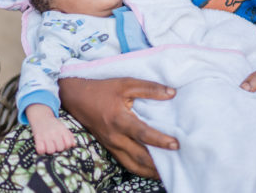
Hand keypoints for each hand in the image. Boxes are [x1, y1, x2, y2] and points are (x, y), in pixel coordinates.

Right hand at [26, 104, 76, 154]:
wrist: (41, 117)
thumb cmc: (53, 124)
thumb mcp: (63, 127)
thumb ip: (70, 136)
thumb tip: (74, 145)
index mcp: (62, 129)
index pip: (68, 144)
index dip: (66, 146)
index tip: (63, 144)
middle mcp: (55, 132)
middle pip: (60, 148)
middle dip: (58, 148)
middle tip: (54, 144)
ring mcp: (46, 135)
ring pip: (51, 151)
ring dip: (49, 150)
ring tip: (48, 145)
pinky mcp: (38, 138)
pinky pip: (41, 150)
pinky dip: (41, 150)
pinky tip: (42, 146)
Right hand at [58, 77, 177, 177]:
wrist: (77, 99)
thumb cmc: (103, 90)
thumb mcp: (126, 83)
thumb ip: (149, 88)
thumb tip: (172, 93)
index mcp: (119, 120)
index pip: (142, 134)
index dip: (160, 140)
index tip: (176, 144)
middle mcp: (115, 136)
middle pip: (139, 156)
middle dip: (158, 163)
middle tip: (178, 162)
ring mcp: (111, 145)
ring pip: (132, 165)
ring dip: (150, 171)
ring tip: (167, 172)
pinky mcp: (110, 148)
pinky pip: (126, 163)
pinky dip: (140, 169)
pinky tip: (152, 170)